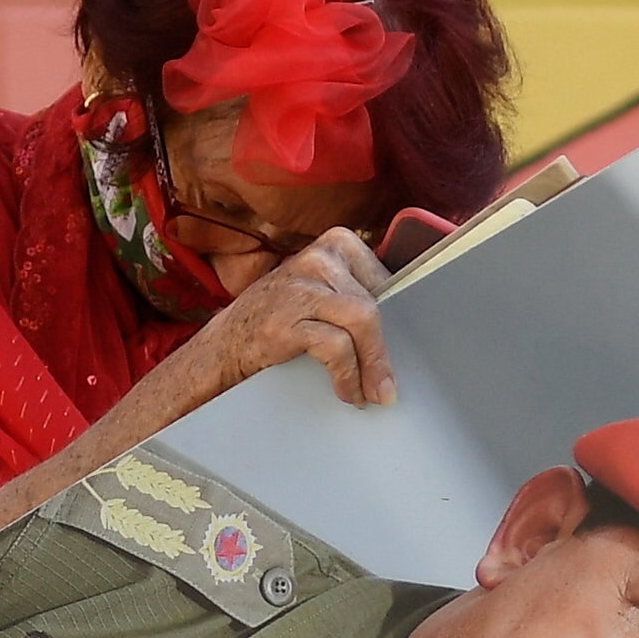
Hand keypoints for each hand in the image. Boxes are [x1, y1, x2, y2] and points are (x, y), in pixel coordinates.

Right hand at [192, 228, 396, 407]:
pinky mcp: (285, 320)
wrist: (227, 343)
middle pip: (375, 306)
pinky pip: (335, 347)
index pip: (388, 282)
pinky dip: (348, 376)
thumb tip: (410, 328)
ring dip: (371, 366)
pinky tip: (348, 391)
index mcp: (337, 245)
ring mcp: (300, 287)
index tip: (406, 349)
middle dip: (385, 352)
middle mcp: (319, 258)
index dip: (400, 321)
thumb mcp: (324, 292)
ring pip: (361, 322)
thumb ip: (360, 297)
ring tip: (372, 392)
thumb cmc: (284, 318)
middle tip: (388, 386)